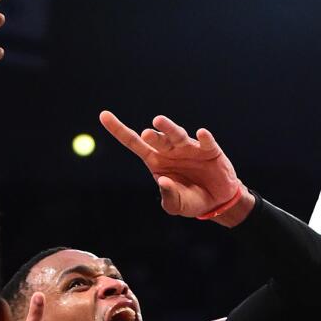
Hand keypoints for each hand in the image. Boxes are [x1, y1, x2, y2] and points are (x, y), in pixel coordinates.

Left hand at [98, 111, 253, 223]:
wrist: (217, 202)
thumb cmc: (191, 201)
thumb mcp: (176, 205)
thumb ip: (168, 197)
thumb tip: (163, 182)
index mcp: (156, 161)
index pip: (133, 143)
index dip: (118, 129)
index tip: (103, 115)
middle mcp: (170, 150)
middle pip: (156, 139)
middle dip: (152, 135)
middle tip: (147, 134)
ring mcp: (189, 147)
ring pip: (176, 134)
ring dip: (168, 128)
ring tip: (158, 121)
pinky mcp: (209, 150)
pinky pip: (206, 141)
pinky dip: (204, 137)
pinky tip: (202, 134)